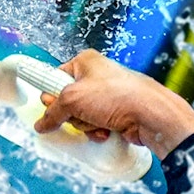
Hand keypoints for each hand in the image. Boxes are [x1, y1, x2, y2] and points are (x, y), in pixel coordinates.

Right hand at [33, 49, 193, 158]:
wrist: (152, 115)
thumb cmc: (116, 96)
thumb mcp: (73, 100)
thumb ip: (52, 112)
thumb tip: (41, 124)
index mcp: (85, 62)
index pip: (56, 76)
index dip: (51, 92)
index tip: (50, 104)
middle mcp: (97, 75)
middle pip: (67, 99)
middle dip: (71, 113)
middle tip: (77, 114)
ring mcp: (108, 95)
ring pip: (81, 114)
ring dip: (84, 124)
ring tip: (97, 123)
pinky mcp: (116, 112)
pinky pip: (95, 123)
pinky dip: (97, 130)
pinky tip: (106, 131)